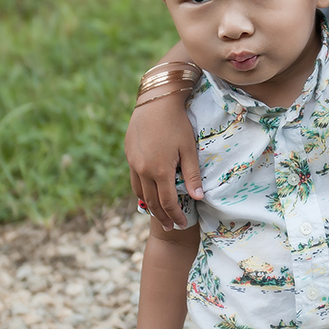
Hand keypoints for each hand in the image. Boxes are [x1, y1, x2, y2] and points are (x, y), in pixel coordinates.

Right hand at [126, 93, 202, 231]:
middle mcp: (143, 170)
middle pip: (152, 201)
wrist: (156, 100)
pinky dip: (142, 191)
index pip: (168, 202)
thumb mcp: (189, 149)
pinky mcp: (129, 155)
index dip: (176, 216)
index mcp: (160, 170)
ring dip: (150, 206)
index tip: (182, 225)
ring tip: (160, 214)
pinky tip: (148, 193)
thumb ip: (193, 175)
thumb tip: (199, 198)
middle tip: (171, 227)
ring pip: (140, 192)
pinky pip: (134, 179)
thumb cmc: (177, 123)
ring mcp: (133, 163)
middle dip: (163, 216)